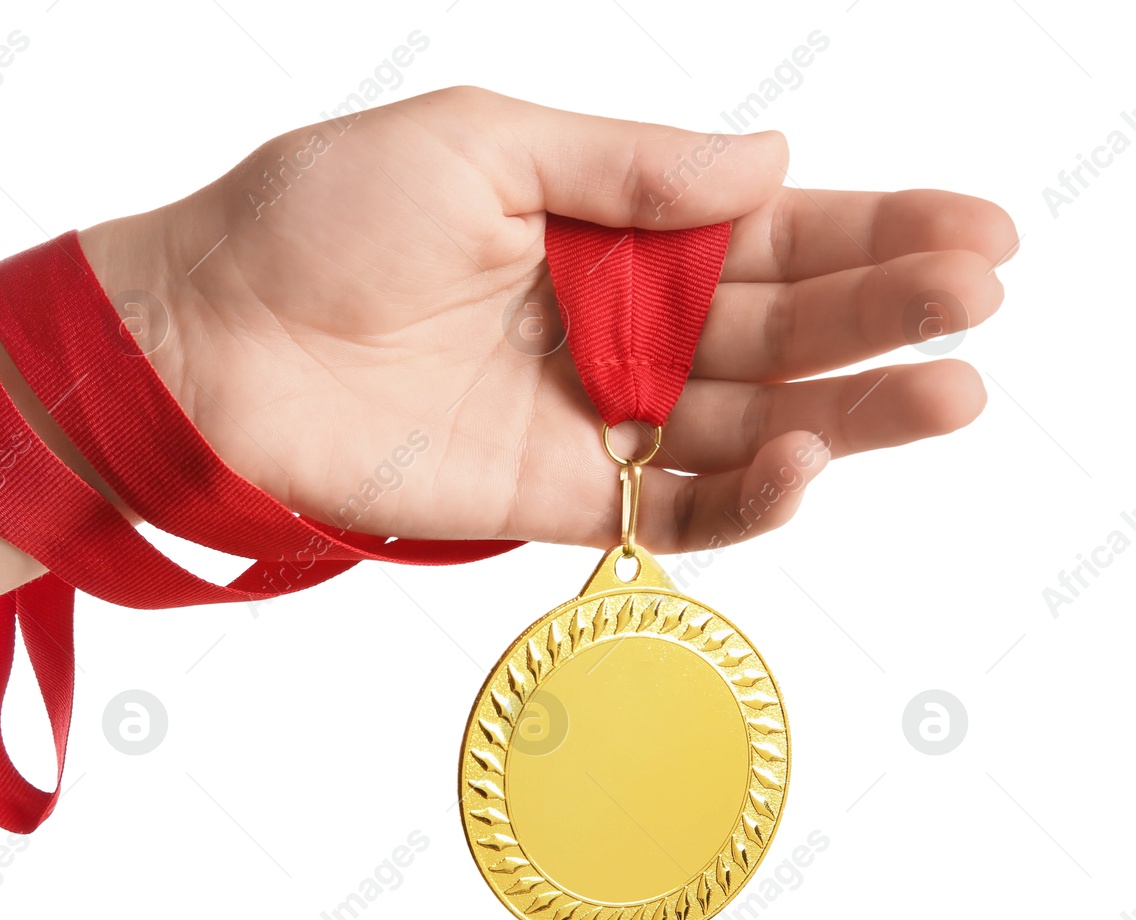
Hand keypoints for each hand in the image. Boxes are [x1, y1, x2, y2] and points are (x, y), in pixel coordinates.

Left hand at [80, 86, 1015, 550]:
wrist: (207, 338)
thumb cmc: (318, 220)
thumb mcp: (482, 142)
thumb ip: (629, 165)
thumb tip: (772, 159)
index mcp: (604, 225)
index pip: (766, 228)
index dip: (873, 228)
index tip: (976, 231)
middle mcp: (612, 322)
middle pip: (780, 322)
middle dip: (886, 309)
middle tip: (979, 301)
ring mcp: (591, 414)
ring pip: (752, 420)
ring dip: (857, 409)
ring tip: (950, 389)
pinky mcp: (555, 498)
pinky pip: (675, 509)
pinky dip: (750, 497)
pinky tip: (812, 459)